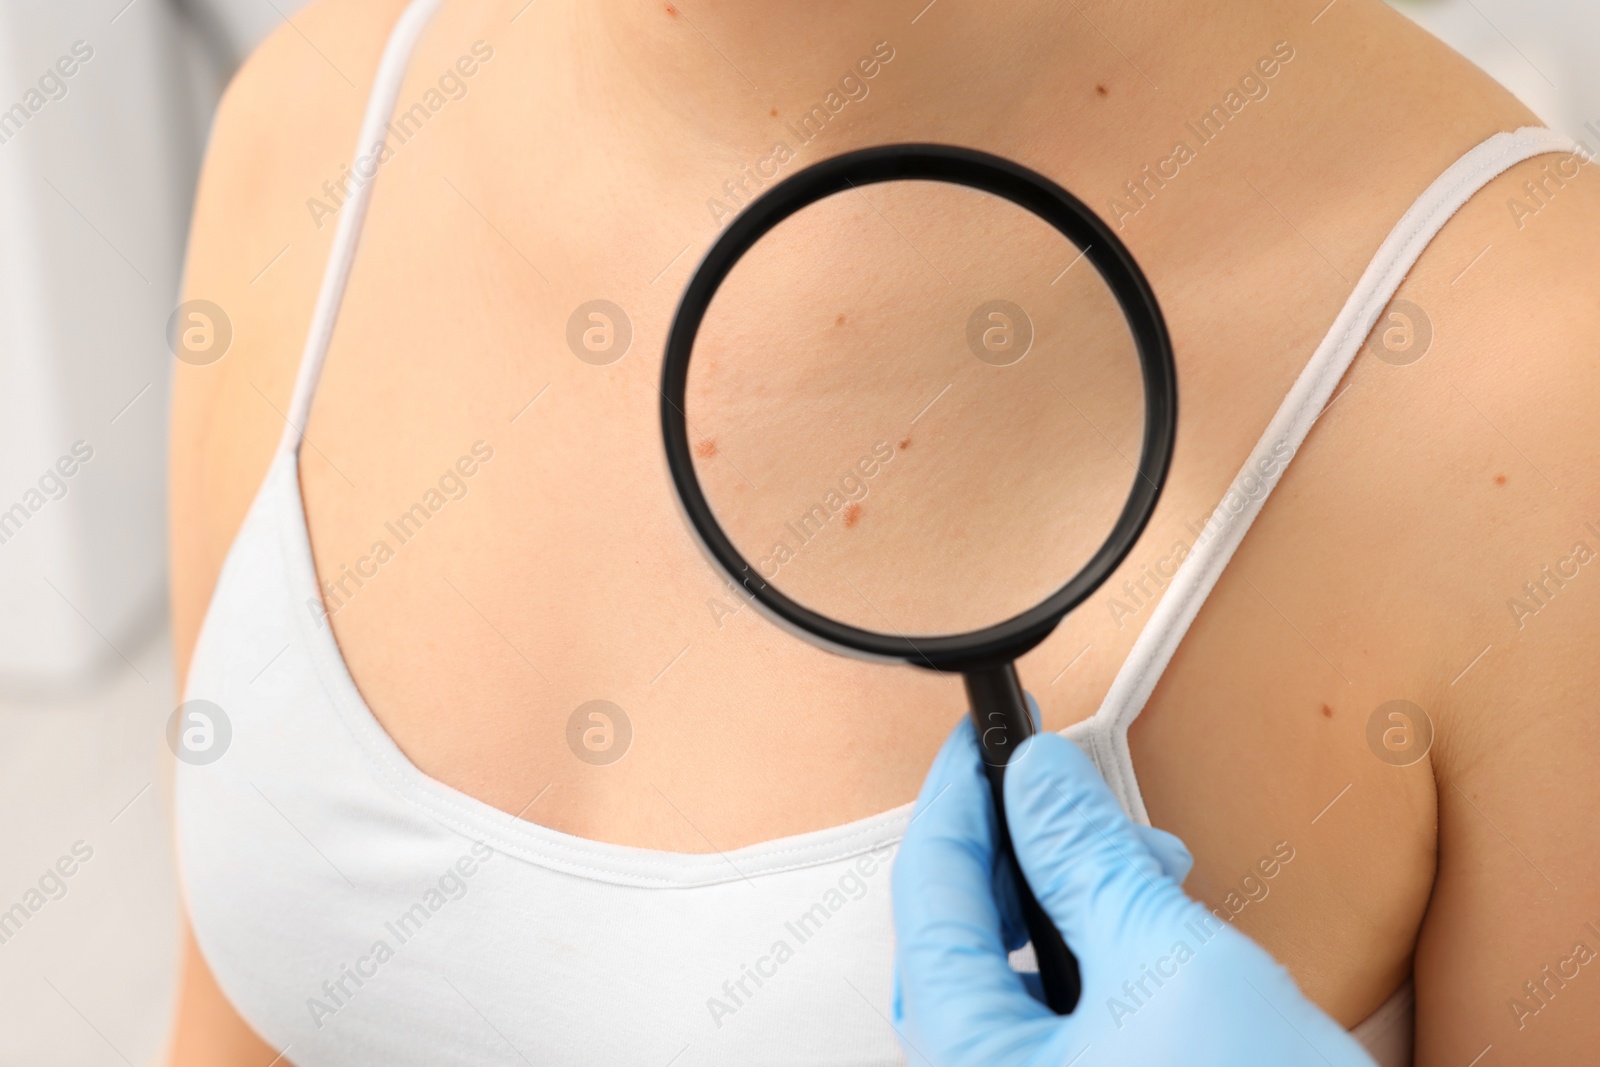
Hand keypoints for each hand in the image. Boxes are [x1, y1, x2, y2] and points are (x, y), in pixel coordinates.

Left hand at [890, 720, 1377, 1066]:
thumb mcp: (1170, 961)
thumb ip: (1087, 857)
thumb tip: (1036, 773)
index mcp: (970, 1060)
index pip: (930, 895)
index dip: (956, 797)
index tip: (982, 731)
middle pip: (961, 931)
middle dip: (1021, 846)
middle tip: (1064, 783)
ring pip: (1010, 968)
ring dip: (1067, 894)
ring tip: (1144, 860)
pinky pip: (1054, 1008)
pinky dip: (1093, 950)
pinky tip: (1149, 918)